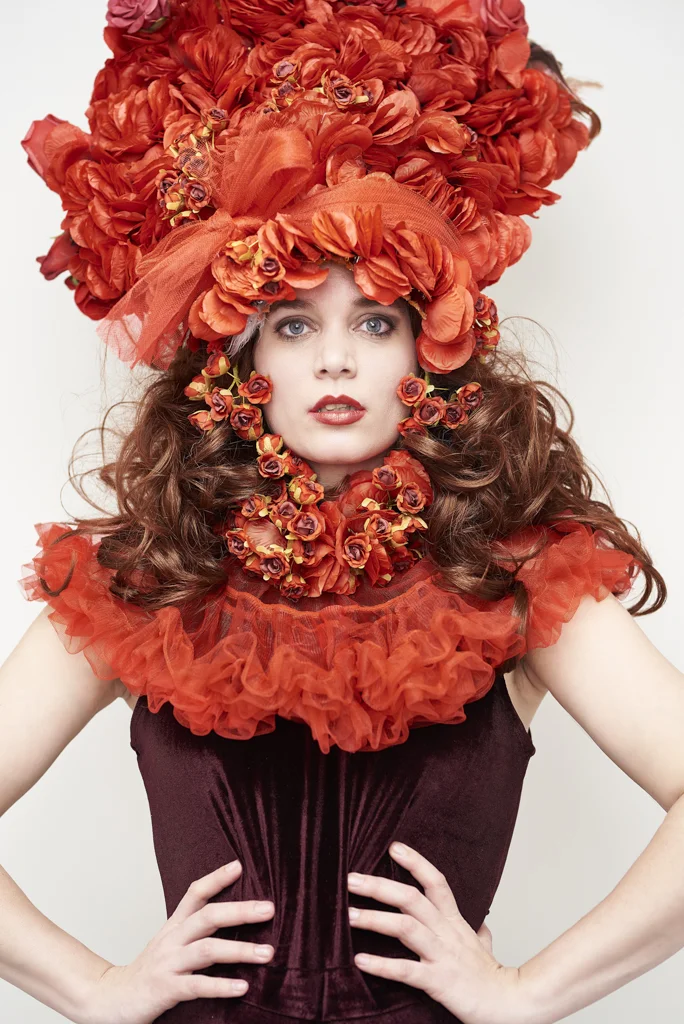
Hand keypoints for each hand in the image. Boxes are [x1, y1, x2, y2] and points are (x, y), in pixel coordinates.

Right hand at [78, 860, 274, 1023]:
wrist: (111, 999)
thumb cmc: (148, 971)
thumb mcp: (170, 943)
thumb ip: (196, 931)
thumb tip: (232, 919)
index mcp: (174, 925)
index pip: (195, 893)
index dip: (216, 878)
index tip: (239, 866)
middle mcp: (172, 939)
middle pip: (208, 916)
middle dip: (240, 911)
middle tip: (269, 909)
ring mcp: (168, 963)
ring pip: (207, 950)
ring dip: (240, 950)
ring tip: (267, 953)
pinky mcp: (165, 989)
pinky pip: (197, 986)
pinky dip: (221, 985)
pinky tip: (242, 987)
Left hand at [347, 842, 528, 1023]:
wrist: (510, 1005)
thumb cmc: (493, 977)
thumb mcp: (486, 947)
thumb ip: (480, 932)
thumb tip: (481, 924)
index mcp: (454, 921)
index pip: (436, 881)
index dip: (415, 862)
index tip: (393, 847)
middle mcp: (446, 932)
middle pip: (411, 898)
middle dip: (379, 886)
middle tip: (351, 879)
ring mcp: (442, 955)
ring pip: (405, 928)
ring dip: (374, 920)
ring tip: (349, 916)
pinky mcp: (438, 981)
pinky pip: (406, 970)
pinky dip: (382, 965)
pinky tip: (360, 960)